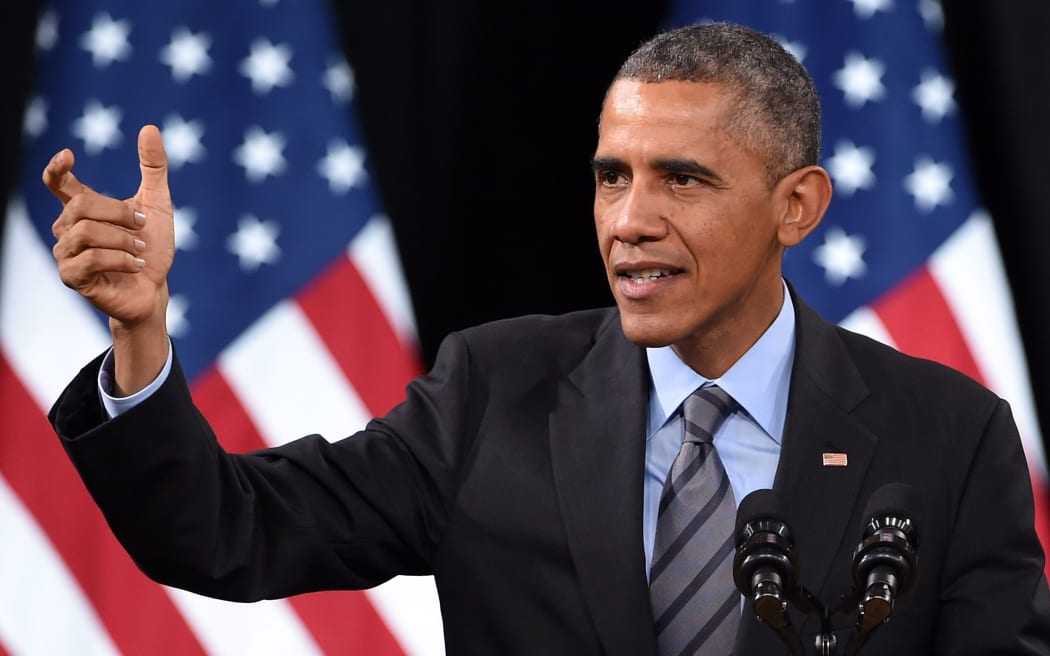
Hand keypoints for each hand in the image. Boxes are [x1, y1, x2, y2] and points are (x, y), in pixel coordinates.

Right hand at [46, 125, 174, 393]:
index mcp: (84, 209)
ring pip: (85, 232)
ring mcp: (66, 253)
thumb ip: (153, 168)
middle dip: (119, 214)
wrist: (156, 289)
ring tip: (141, 250)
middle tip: (143, 227)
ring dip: (122, 240)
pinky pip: (89, 259)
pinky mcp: (71, 277)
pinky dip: (120, 259)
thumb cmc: (153, 248)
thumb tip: (150, 127)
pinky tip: (135, 265)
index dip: (56, 169)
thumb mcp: (158, 204)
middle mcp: (68, 229)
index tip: (68, 154)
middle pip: (81, 206)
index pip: (57, 183)